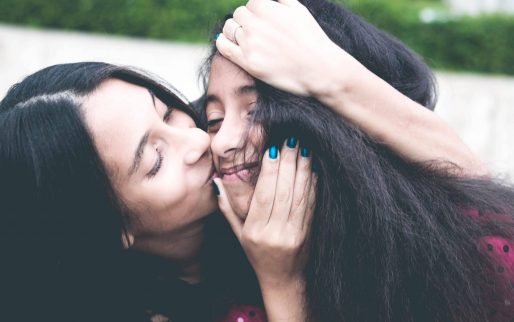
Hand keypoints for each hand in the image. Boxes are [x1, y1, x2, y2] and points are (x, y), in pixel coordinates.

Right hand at [213, 137, 315, 286]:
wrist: (283, 280)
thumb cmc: (257, 255)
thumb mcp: (239, 235)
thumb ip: (227, 209)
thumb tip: (217, 183)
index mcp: (255, 231)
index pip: (263, 195)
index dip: (269, 170)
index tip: (273, 148)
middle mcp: (274, 232)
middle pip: (283, 192)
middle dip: (288, 163)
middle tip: (291, 140)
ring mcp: (294, 234)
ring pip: (299, 196)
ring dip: (303, 169)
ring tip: (304, 148)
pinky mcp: (308, 234)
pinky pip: (310, 205)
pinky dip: (312, 185)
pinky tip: (312, 169)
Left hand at [216, 0, 347, 96]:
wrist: (319, 68)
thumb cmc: (311, 37)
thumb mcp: (297, 8)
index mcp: (265, 7)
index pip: (250, 4)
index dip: (256, 12)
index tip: (265, 22)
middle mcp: (254, 23)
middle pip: (238, 15)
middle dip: (246, 22)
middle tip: (259, 33)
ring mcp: (250, 43)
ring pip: (229, 29)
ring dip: (236, 31)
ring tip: (247, 39)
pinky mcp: (248, 62)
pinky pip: (224, 47)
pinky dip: (222, 42)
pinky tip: (227, 42)